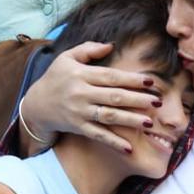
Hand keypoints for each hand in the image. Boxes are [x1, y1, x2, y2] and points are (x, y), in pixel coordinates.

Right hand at [21, 41, 162, 153]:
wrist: (36, 105)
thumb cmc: (56, 78)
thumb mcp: (67, 58)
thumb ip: (88, 49)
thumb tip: (112, 45)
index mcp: (81, 74)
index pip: (111, 76)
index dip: (131, 79)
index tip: (150, 81)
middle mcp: (81, 93)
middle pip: (113, 96)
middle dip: (137, 99)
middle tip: (158, 102)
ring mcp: (80, 112)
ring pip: (108, 116)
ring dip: (130, 120)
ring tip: (149, 123)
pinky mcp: (78, 127)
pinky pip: (98, 135)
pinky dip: (113, 142)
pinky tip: (129, 148)